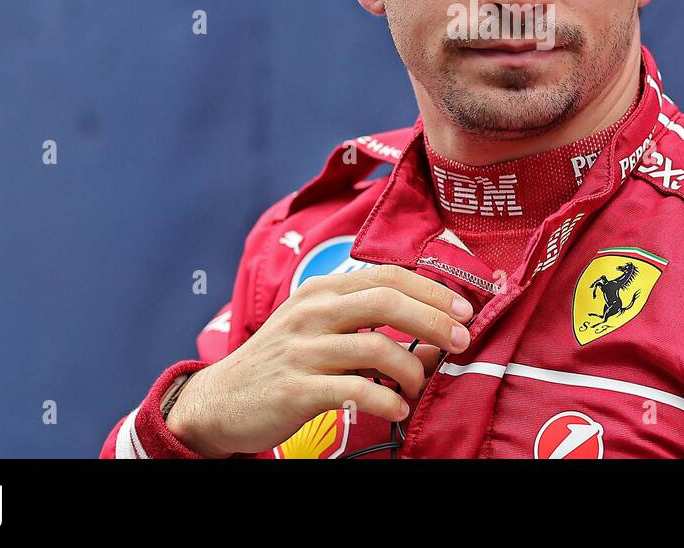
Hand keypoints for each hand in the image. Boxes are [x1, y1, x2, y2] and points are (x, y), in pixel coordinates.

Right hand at [165, 265, 473, 456]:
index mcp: (321, 290)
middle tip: (461, 341)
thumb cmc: (281, 361)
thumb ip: (367, 323)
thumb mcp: (317, 328)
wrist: (219, 401)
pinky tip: (398, 408)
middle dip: (434, 319)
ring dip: (413, 369)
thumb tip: (433, 334)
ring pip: (377, 348)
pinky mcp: (296, 389)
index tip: (464, 309)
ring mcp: (302, 350)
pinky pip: (356, 391)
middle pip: (387, 301)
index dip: (431, 289)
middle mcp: (312, 312)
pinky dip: (387, 400)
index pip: (387, 275)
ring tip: (420, 385)